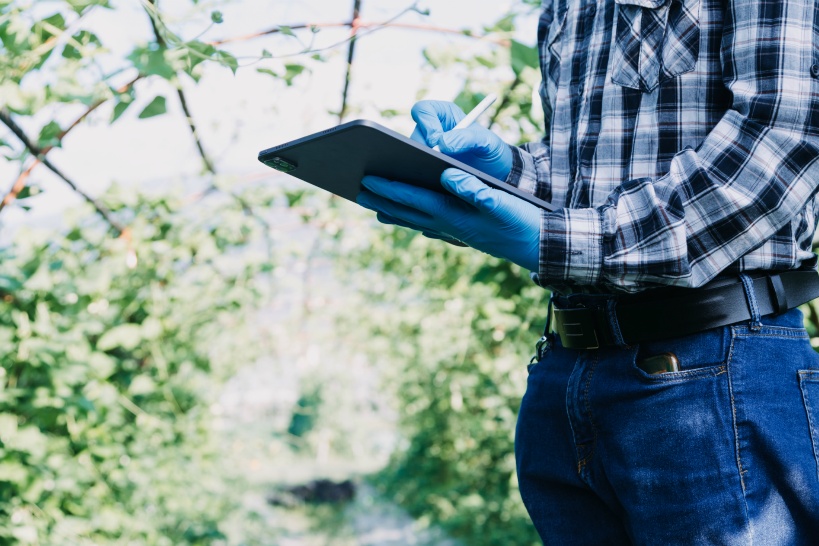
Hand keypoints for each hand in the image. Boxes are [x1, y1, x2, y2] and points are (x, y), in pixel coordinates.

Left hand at [356, 169, 539, 271]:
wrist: (538, 246)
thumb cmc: (522, 220)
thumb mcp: (501, 201)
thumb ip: (473, 188)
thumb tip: (446, 175)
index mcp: (454, 213)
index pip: (413, 198)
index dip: (389, 188)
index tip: (366, 179)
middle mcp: (448, 225)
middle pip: (407, 211)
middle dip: (382, 199)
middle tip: (357, 190)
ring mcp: (454, 232)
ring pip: (415, 220)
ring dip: (394, 212)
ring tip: (374, 205)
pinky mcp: (462, 234)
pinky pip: (429, 225)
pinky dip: (414, 220)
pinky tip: (410, 219)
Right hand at [410, 100, 512, 180]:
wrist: (495, 174)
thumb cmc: (491, 152)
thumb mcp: (487, 142)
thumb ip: (467, 138)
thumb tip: (441, 143)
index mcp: (445, 115)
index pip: (424, 110)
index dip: (427, 124)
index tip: (436, 141)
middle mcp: (432, 131)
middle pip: (414, 135)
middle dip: (421, 149)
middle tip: (434, 163)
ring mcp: (428, 150)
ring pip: (413, 154)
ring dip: (422, 164)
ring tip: (436, 174)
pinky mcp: (427, 167)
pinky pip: (417, 170)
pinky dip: (423, 176)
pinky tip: (434, 183)